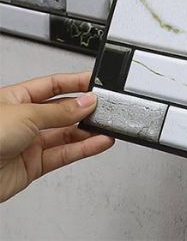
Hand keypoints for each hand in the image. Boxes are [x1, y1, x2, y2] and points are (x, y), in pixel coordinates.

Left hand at [0, 72, 113, 202]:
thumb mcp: (26, 114)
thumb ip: (61, 110)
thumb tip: (87, 102)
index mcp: (17, 98)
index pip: (53, 85)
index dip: (75, 82)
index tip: (97, 81)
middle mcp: (24, 120)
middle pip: (63, 110)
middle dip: (85, 108)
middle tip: (105, 106)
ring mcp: (29, 143)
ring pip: (66, 134)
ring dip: (88, 131)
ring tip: (108, 125)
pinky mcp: (33, 166)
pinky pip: (65, 154)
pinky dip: (84, 149)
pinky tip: (99, 142)